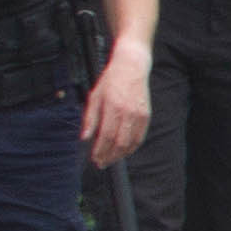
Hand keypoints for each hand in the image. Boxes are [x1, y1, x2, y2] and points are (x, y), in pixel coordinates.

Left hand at [81, 49, 153, 172]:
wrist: (131, 67)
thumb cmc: (110, 81)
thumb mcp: (94, 96)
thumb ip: (90, 118)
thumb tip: (84, 137)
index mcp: (112, 107)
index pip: (106, 136)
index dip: (100, 150)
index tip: (94, 158)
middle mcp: (127, 112)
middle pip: (119, 143)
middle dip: (110, 156)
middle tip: (101, 163)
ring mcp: (139, 114)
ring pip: (131, 142)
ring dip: (121, 154)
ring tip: (111, 160)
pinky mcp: (146, 115)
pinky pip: (140, 136)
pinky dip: (132, 147)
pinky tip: (124, 151)